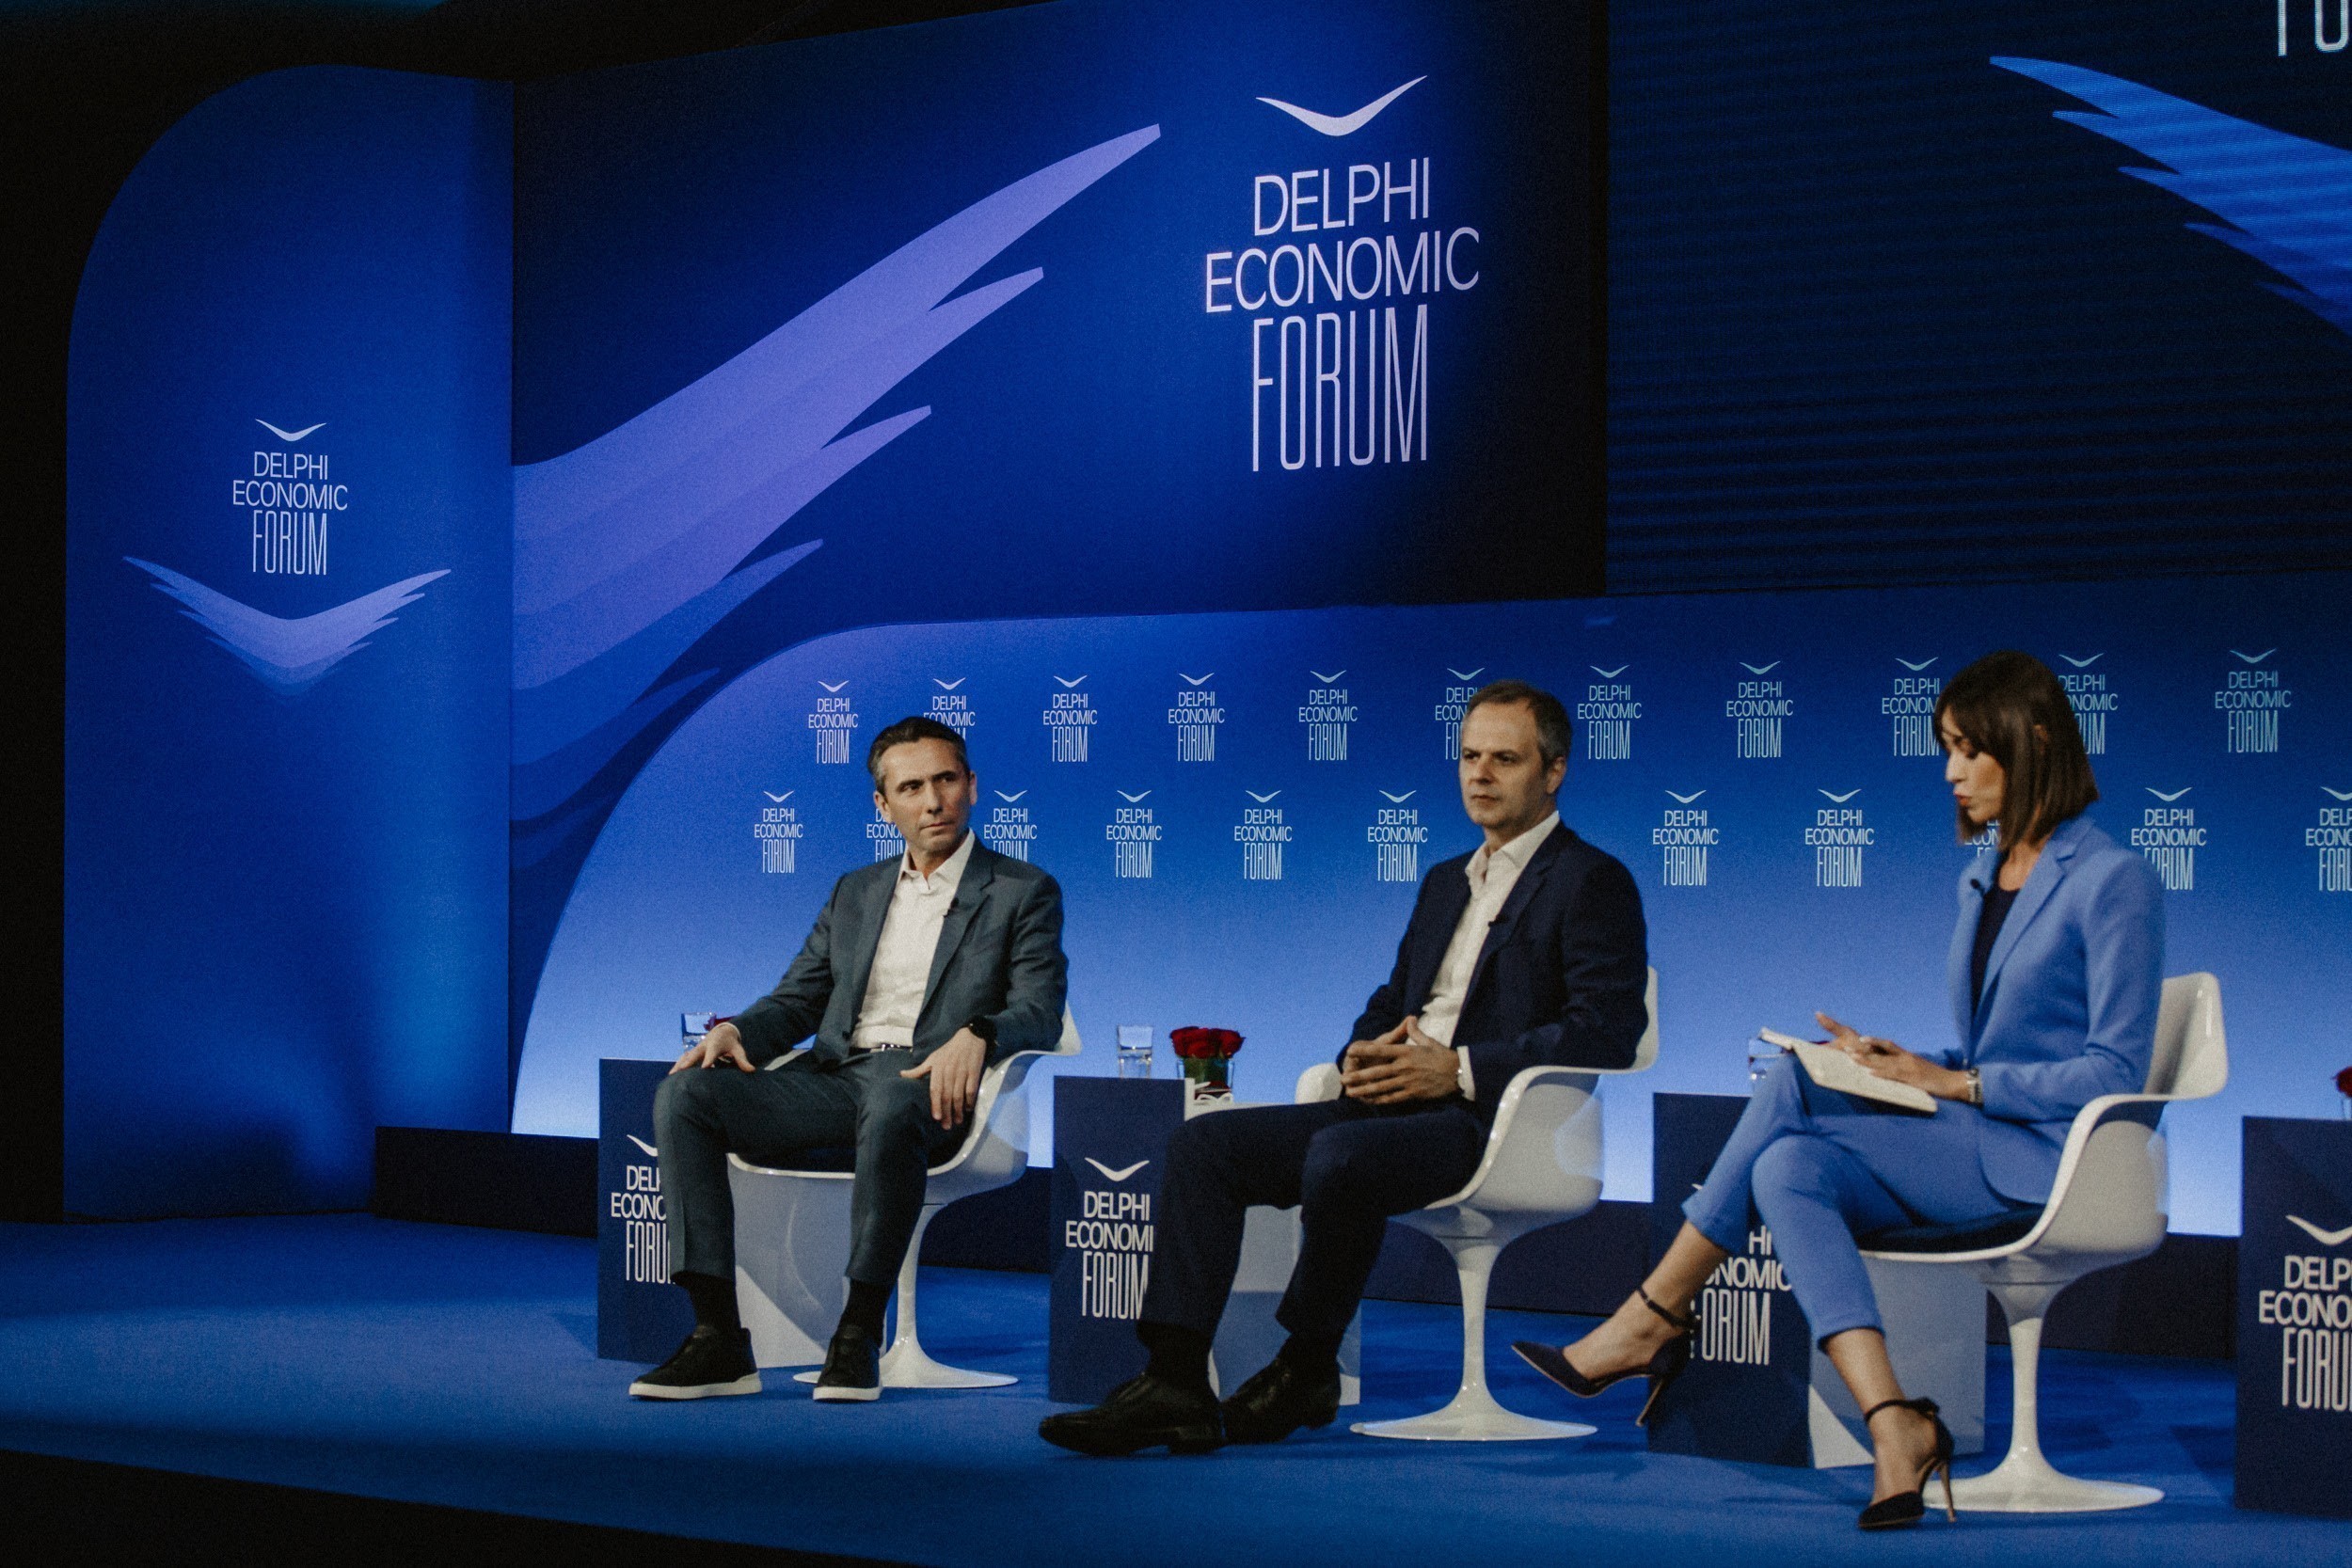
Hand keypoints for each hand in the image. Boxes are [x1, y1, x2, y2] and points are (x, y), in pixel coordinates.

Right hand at [672, 1020, 751, 1073]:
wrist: (723, 1032)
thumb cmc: (731, 1043)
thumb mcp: (738, 1049)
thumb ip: (743, 1060)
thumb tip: (752, 1070)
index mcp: (716, 1044)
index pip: (712, 1053)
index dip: (708, 1060)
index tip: (705, 1067)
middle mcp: (704, 1046)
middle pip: (695, 1054)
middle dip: (688, 1062)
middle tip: (682, 1071)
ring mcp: (697, 1048)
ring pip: (686, 1056)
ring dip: (679, 1065)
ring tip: (672, 1076)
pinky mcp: (694, 1052)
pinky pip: (684, 1058)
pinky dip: (678, 1065)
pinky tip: (672, 1076)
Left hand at [902, 1028, 987, 1128]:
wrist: (970, 1037)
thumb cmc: (949, 1050)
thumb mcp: (932, 1058)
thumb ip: (918, 1070)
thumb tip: (901, 1075)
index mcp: (938, 1068)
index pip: (936, 1089)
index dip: (935, 1104)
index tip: (936, 1117)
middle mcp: (950, 1071)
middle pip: (947, 1095)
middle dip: (947, 1112)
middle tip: (946, 1126)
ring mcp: (962, 1072)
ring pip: (959, 1095)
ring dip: (958, 1110)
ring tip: (957, 1121)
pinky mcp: (974, 1072)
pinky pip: (971, 1089)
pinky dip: (970, 1100)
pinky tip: (968, 1109)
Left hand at [1340, 1015, 1460, 1104]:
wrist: (1459, 1073)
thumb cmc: (1443, 1056)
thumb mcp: (1428, 1042)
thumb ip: (1415, 1032)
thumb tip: (1410, 1019)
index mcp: (1407, 1052)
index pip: (1381, 1050)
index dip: (1365, 1050)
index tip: (1350, 1050)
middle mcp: (1405, 1066)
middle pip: (1377, 1071)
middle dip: (1359, 1076)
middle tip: (1344, 1079)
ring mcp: (1408, 1081)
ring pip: (1382, 1087)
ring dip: (1365, 1090)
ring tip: (1351, 1092)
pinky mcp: (1413, 1093)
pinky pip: (1393, 1097)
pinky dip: (1379, 1100)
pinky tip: (1369, 1101)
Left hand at [1814, 1012, 1969, 1100]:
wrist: (1954, 1083)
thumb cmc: (1936, 1079)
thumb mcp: (1918, 1072)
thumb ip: (1904, 1071)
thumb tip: (1890, 1073)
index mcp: (1907, 1056)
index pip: (1887, 1045)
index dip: (1873, 1042)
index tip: (1859, 1039)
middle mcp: (1906, 1058)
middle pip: (1881, 1051)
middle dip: (1863, 1049)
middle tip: (1846, 1047)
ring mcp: (1909, 1068)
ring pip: (1884, 1062)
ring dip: (1867, 1060)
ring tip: (1852, 1058)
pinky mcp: (1912, 1079)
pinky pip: (1894, 1075)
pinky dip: (1882, 1074)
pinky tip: (1871, 1074)